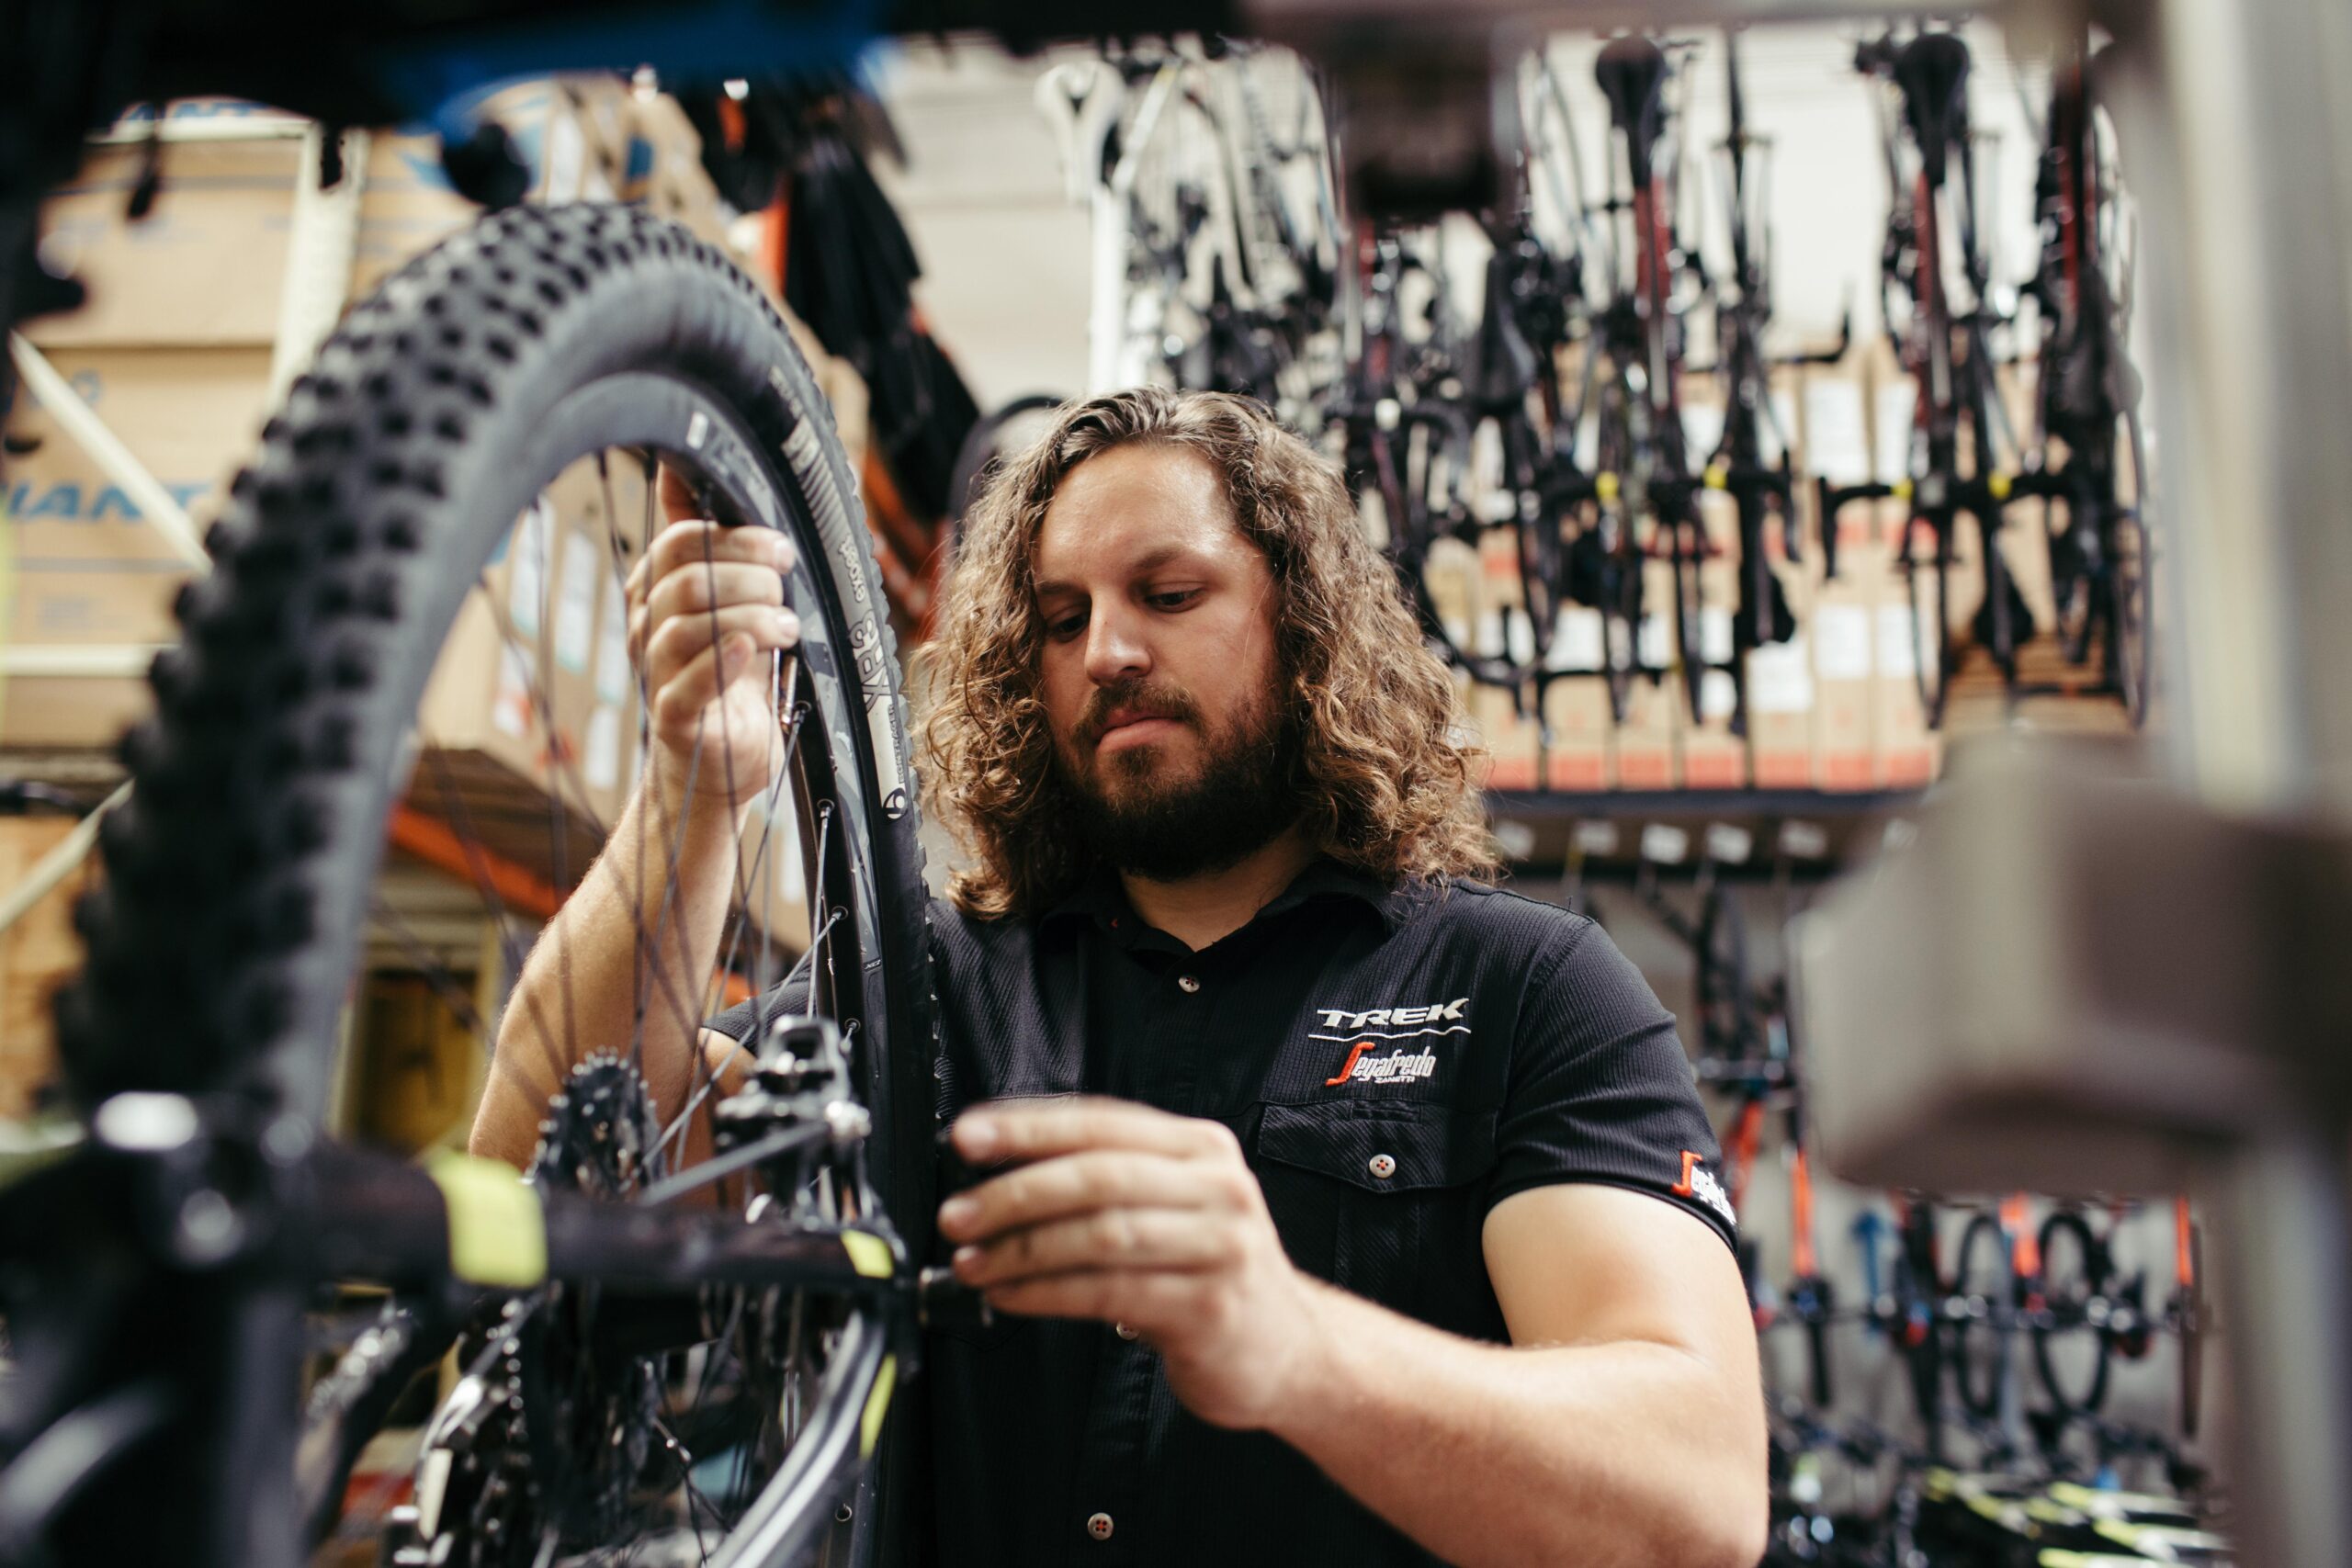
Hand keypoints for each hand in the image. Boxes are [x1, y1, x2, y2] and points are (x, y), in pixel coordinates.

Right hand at [626, 467, 798, 811]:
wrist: (727, 757)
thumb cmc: (735, 672)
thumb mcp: (736, 601)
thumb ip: (725, 544)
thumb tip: (705, 471)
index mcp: (658, 588)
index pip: (680, 538)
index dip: (738, 537)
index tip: (782, 550)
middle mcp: (646, 624)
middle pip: (688, 578)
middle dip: (751, 577)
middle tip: (786, 592)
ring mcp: (654, 670)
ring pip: (691, 624)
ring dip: (753, 619)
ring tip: (788, 629)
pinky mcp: (672, 715)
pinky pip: (688, 681)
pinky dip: (722, 660)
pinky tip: (751, 651)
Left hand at [939, 1097, 1327, 1430]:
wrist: (1290, 1347)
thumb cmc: (1212, 1269)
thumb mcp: (1178, 1203)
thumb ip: (1109, 1178)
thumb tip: (999, 1170)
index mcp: (1201, 1146)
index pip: (1101, 1121)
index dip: (1028, 1127)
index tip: (967, 1137)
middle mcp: (1217, 1188)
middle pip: (1097, 1177)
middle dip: (1014, 1193)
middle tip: (959, 1213)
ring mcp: (1219, 1247)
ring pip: (1099, 1235)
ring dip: (1021, 1249)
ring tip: (973, 1262)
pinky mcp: (1208, 1308)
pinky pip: (1108, 1293)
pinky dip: (1046, 1293)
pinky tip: (1011, 1295)